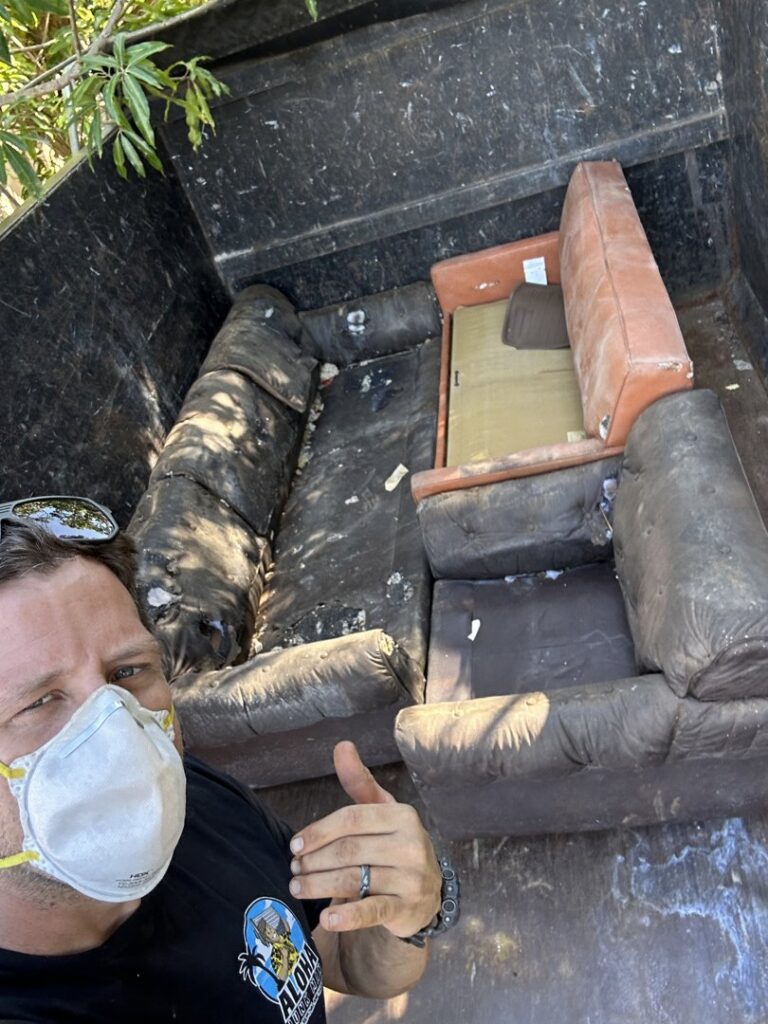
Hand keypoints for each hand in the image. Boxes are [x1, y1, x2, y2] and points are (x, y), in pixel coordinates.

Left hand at [289, 741, 441, 937]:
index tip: (295, 844)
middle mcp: (411, 844)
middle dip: (314, 860)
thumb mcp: (381, 810)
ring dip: (319, 885)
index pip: (351, 819)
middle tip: (293, 868)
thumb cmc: (394, 843)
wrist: (426, 891)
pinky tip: (325, 919)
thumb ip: (359, 781)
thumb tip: (342, 745)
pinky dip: (347, 917)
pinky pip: (372, 911)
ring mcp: (412, 878)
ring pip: (354, 879)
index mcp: (402, 815)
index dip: (319, 831)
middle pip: (349, 850)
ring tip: (297, 888)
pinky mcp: (407, 908)